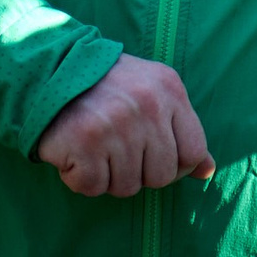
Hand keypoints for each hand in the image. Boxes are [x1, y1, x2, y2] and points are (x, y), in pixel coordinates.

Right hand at [34, 53, 215, 196]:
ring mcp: (116, 125)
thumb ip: (182, 130)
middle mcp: (147, 106)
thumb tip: (207, 172)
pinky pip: (93, 187)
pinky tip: (75, 151)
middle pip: (161, 177)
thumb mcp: (154, 92)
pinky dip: (80, 177)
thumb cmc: (107, 86)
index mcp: (169, 89)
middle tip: (115, 147)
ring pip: (127, 187)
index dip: (174, 165)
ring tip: (94, 145)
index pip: (193, 153)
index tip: (152, 156)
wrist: (50, 69)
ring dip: (107, 175)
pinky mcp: (85, 144)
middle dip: (138, 172)